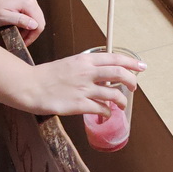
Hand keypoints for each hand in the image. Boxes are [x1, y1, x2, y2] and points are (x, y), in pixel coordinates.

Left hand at [0, 0, 45, 44]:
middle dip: (32, 32)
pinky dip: (27, 21)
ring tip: (18, 33)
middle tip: (21, 40)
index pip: (39, 23)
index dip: (33, 36)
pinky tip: (18, 25)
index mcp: (27, 3)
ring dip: (29, 27)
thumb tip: (35, 25)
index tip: (25, 43)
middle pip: (39, 20)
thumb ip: (20, 21)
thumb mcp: (4, 18)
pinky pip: (31, 12)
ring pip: (36, 17)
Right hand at [22, 52, 145, 117]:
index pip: (115, 57)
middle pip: (119, 73)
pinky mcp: (79, 105)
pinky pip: (101, 108)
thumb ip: (87, 66)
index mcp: (85, 59)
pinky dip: (107, 112)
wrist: (31, 86)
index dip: (131, 62)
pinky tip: (105, 113)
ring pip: (113, 94)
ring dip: (121, 101)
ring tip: (121, 105)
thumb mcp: (70, 63)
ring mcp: (84, 89)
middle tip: (135, 87)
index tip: (142, 66)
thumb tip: (103, 72)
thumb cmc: (48, 75)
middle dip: (132, 80)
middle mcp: (87, 72)